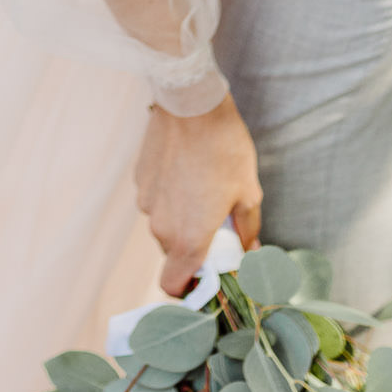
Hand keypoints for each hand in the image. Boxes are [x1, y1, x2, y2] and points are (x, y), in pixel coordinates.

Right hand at [135, 94, 262, 295]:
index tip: (208, 275)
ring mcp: (146, 202)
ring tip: (204, 191)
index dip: (189, 288)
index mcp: (189, 238)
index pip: (174, 286)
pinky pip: (156, 201)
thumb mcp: (248, 192)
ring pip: (164, 226)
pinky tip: (188, 172)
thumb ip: (248, 231)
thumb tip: (250, 252)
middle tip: (217, 226)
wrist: (191, 103)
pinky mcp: (140, 179)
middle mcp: (161, 226)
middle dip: (194, 248)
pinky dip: (170, 197)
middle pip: (173, 254)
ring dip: (181, 220)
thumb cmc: (224, 149)